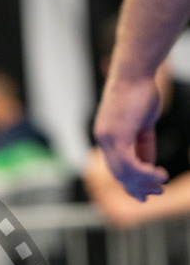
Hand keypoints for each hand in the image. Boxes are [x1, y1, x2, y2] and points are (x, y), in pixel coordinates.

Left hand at [94, 74, 167, 201]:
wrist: (136, 71)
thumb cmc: (141, 91)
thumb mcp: (143, 123)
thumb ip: (142, 144)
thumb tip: (147, 163)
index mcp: (107, 137)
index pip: (116, 168)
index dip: (130, 183)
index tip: (144, 193)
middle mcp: (103, 140)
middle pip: (118, 174)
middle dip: (137, 187)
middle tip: (155, 194)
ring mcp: (107, 138)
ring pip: (123, 172)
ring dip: (144, 182)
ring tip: (160, 185)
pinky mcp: (115, 135)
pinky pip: (128, 164)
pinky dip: (144, 173)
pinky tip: (157, 175)